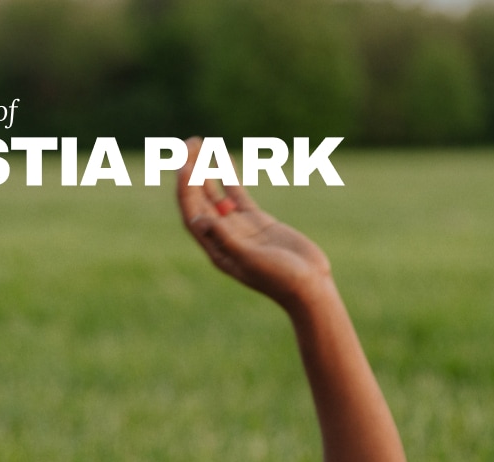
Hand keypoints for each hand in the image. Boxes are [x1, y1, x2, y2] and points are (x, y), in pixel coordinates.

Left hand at [177, 137, 331, 308]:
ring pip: (215, 194)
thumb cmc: (281, 279)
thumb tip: (198, 220)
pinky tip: (222, 159)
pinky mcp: (257, 221)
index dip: (186, 188)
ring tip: (199, 144)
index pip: (193, 213)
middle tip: (189, 143)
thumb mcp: (251, 259)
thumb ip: (226, 239)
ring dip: (205, 170)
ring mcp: (239, 228)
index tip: (184, 164)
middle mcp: (222, 237)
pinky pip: (237, 194)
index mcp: (216, 248)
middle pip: (199, 199)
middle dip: (192, 171)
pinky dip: (228, 177)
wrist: (308, 286)